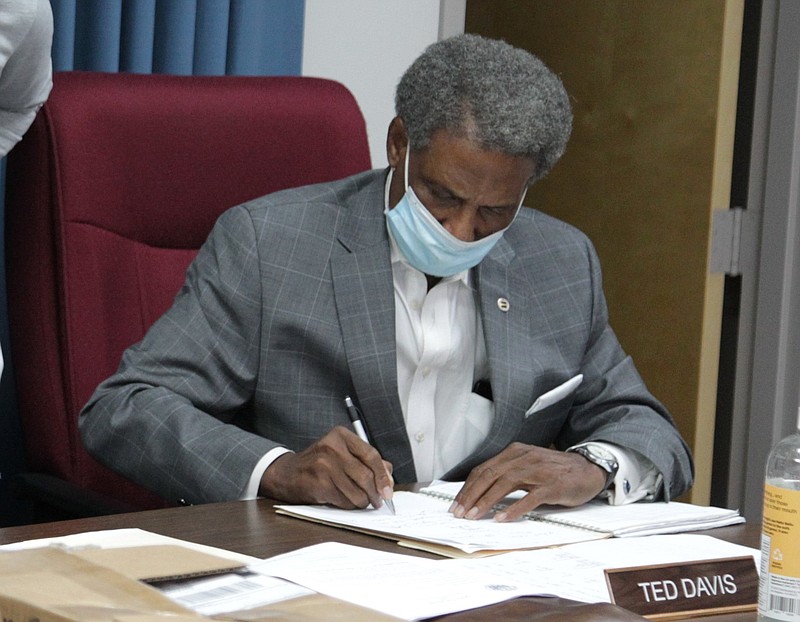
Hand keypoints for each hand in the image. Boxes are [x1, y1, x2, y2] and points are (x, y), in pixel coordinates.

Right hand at [258, 426, 393, 509]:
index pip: (371, 455)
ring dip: (363, 502)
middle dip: (375, 492)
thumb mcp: (341, 453)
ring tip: (362, 502)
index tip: (388, 490)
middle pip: (365, 475)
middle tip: (378, 501)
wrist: (287, 473)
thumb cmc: (319, 464)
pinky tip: (346, 502)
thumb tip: (389, 477)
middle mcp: (332, 447)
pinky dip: (349, 505)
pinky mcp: (318, 483)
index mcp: (341, 436)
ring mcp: (324, 465)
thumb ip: (366, 460)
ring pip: (356, 491)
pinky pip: (344, 500)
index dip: (383, 475)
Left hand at [450, 442, 605, 521]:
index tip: (456, 504)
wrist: (587, 468)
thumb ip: (508, 473)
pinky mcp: (551, 485)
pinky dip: (513, 508)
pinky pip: (529, 498)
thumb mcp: (527, 465)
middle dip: (471, 495)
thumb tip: (481, 492)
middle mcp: (523, 458)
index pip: (483, 469)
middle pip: (489, 475)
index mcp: (514, 452)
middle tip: (459, 513)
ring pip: (504, 484)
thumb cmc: (554, 470)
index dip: (468, 487)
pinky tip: (502, 518)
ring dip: (486, 501)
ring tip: (474, 516)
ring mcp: (537, 471)